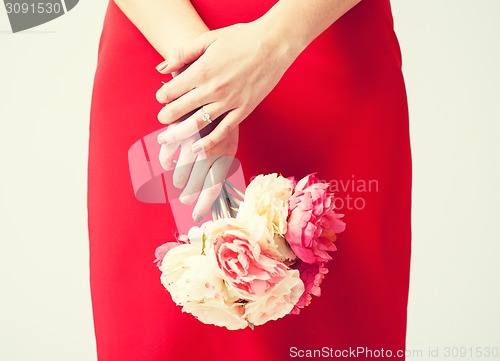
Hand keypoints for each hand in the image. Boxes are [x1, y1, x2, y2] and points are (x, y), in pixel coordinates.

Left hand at [155, 20, 299, 152]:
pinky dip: (208, 143)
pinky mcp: (243, 110)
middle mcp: (212, 90)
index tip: (162, 98)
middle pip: (180, 110)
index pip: (170, 91)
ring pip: (197, 125)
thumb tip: (161, 68)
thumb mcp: (208, 39)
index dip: (162, 96)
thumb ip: (182, 54)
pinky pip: (222, 131)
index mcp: (201, 71)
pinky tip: (196, 149)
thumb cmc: (241, 38)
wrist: (273, 44)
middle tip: (162, 120)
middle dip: (166, 117)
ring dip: (179, 133)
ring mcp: (228, 102)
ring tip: (168, 139)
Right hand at [158, 121, 238, 221]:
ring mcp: (190, 143)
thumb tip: (211, 189)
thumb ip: (220, 163)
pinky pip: (166, 157)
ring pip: (179, 174)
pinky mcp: (176, 132)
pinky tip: (170, 162)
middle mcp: (206, 151)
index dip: (204, 204)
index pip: (213, 188)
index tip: (197, 216)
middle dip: (189, 195)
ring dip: (179, 180)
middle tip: (187, 198)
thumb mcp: (229, 141)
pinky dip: (167, 162)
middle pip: (194, 185)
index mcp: (224, 155)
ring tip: (181, 181)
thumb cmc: (223, 119)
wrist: (215, 87)